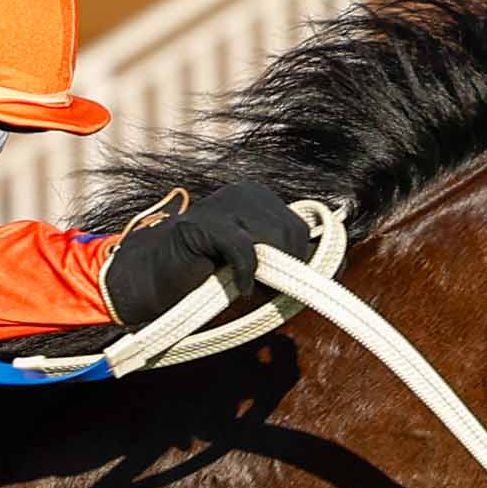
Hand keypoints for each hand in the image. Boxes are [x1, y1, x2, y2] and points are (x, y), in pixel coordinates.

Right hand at [83, 177, 323, 362]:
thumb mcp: (255, 269)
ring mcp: (223, 205)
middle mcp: (244, 195)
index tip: (290, 286)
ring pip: (274, 237)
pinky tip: (240, 287)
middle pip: (293, 232)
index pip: (302, 227)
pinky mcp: (203, 224)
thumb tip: (336, 267)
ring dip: (268, 273)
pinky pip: (244, 248)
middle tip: (264, 292)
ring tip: (249, 289)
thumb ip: (288, 263)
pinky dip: (247, 274)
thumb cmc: (205, 280)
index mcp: (258, 200)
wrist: (150, 283)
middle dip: (287, 268)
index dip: (301, 261)